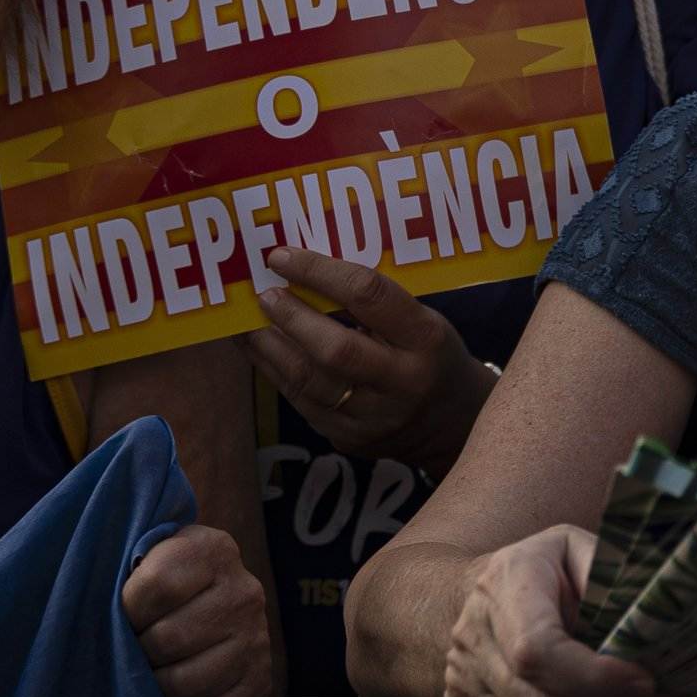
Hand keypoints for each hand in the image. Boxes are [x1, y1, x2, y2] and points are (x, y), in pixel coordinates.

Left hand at [122, 525, 275, 696]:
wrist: (203, 606)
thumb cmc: (153, 586)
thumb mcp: (139, 558)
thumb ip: (118, 572)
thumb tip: (86, 611)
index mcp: (212, 549)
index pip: (158, 586)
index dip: (127, 610)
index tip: (122, 615)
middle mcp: (244, 592)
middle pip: (169, 639)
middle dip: (138, 653)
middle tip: (133, 650)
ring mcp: (257, 639)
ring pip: (186, 683)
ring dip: (154, 689)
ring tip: (148, 675)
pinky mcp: (261, 682)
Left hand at [239, 246, 493, 468]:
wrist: (449, 422)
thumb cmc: (428, 353)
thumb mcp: (421, 319)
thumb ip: (374, 301)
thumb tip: (303, 268)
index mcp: (425, 339)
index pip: (369, 295)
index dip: (319, 271)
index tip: (282, 257)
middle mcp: (403, 382)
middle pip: (335, 349)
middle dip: (290, 317)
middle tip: (263, 295)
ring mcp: (375, 418)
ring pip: (309, 381)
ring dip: (269, 347)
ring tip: (246, 322)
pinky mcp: (351, 439)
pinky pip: (302, 403)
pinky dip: (275, 372)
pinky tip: (259, 350)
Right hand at [439, 526, 688, 696]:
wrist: (476, 602)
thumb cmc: (539, 573)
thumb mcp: (574, 547)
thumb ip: (609, 569)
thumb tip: (661, 605)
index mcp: (501, 592)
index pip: (537, 652)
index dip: (595, 678)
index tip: (648, 682)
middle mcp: (474, 648)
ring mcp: (467, 695)